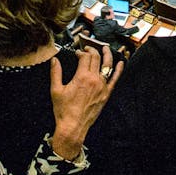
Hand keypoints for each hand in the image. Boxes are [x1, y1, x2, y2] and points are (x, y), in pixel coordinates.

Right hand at [49, 45, 121, 160]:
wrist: (73, 126)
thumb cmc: (64, 110)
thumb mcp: (56, 90)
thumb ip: (55, 73)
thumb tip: (55, 60)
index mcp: (82, 77)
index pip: (85, 57)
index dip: (81, 52)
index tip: (77, 53)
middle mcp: (94, 80)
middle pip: (96, 58)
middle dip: (92, 50)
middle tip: (87, 49)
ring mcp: (102, 87)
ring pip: (107, 65)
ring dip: (107, 54)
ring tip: (105, 48)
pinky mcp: (106, 94)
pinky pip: (115, 80)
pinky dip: (119, 70)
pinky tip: (121, 63)